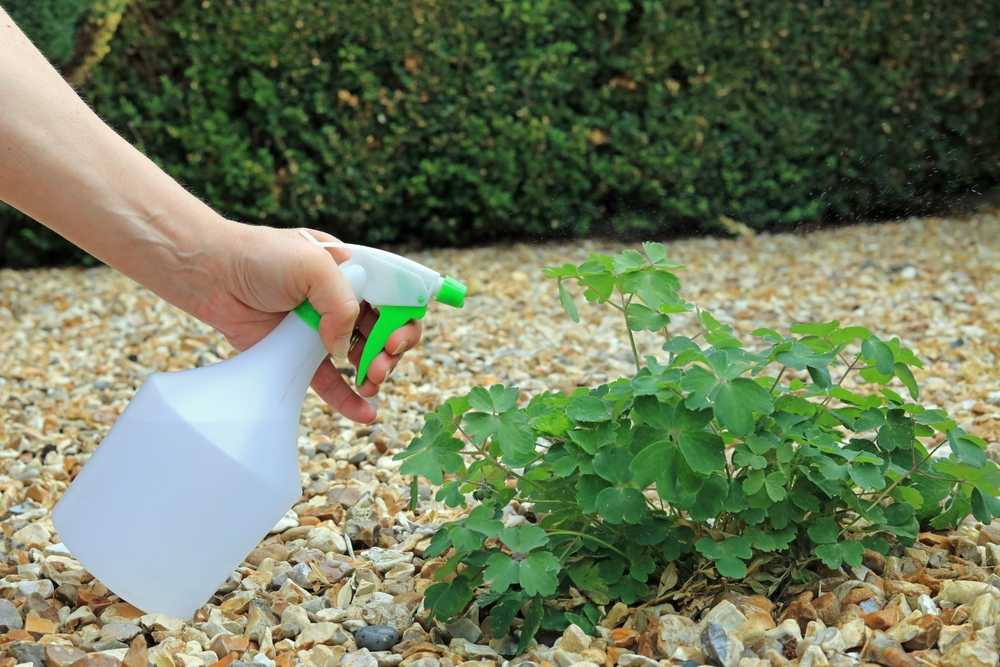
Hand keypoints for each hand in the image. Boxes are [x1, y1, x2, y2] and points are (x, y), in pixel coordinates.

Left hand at [192, 222, 421, 422]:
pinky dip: (349, 398)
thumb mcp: (313, 266)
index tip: (395, 337)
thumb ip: (342, 303)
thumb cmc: (260, 256)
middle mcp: (341, 299)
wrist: (210, 273)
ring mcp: (321, 328)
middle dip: (393, 349)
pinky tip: (366, 413)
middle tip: (383, 362)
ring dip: (375, 372)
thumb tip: (342, 347)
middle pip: (385, 329)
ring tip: (372, 381)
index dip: (404, 318)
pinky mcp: (298, 354)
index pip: (395, 296)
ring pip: (361, 357)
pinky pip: (329, 382)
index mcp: (353, 271)